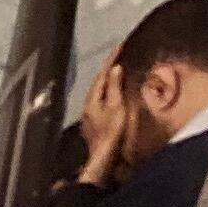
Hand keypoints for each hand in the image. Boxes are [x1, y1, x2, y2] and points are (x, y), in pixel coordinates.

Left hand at [74, 59, 131, 188]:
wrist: (104, 160)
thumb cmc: (112, 133)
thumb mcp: (116, 107)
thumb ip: (114, 87)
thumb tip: (114, 68)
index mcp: (92, 99)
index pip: (102, 74)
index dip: (111, 60)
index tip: (120, 46)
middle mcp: (87, 106)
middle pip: (98, 83)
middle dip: (108, 70)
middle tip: (120, 57)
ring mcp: (90, 117)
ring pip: (99, 93)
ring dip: (109, 82)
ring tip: (120, 74)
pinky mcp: (95, 126)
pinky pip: (102, 103)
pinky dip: (109, 95)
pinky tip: (116, 98)